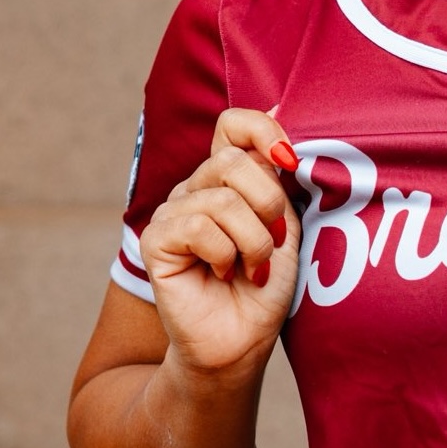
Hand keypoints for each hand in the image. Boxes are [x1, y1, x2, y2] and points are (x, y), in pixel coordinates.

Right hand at [138, 108, 300, 376]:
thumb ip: (278, 175)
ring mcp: (174, 211)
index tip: (290, 162)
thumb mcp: (285, 222)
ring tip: (252, 268)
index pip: (234, 123)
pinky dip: (225, 256)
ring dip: (254, 242)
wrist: (244, 338)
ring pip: (224, 200)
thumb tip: (281, 108)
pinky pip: (200, 227)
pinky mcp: (156, 239)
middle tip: (273, 242)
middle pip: (235, 161)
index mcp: (230, 176)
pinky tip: (221, 275)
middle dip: (269, 206)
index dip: (264, 131)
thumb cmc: (267, 283)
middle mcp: (198, 186)